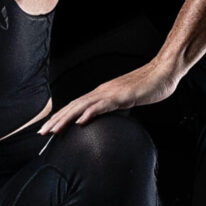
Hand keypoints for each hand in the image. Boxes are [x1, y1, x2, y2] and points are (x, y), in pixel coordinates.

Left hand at [38, 62, 178, 133]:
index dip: (61, 117)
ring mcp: (110, 93)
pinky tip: (81, 121)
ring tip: (53, 129)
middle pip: (73, 106)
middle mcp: (102, 91)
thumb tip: (105, 119)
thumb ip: (114, 108)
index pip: (76, 107)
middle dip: (56, 120)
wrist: (163, 72)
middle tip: (42, 133)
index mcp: (101, 94)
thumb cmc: (147, 86)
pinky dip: (90, 113)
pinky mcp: (122, 96)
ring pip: (82, 106)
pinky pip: (103, 106)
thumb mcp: (127, 101)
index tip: (49, 128)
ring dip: (66, 118)